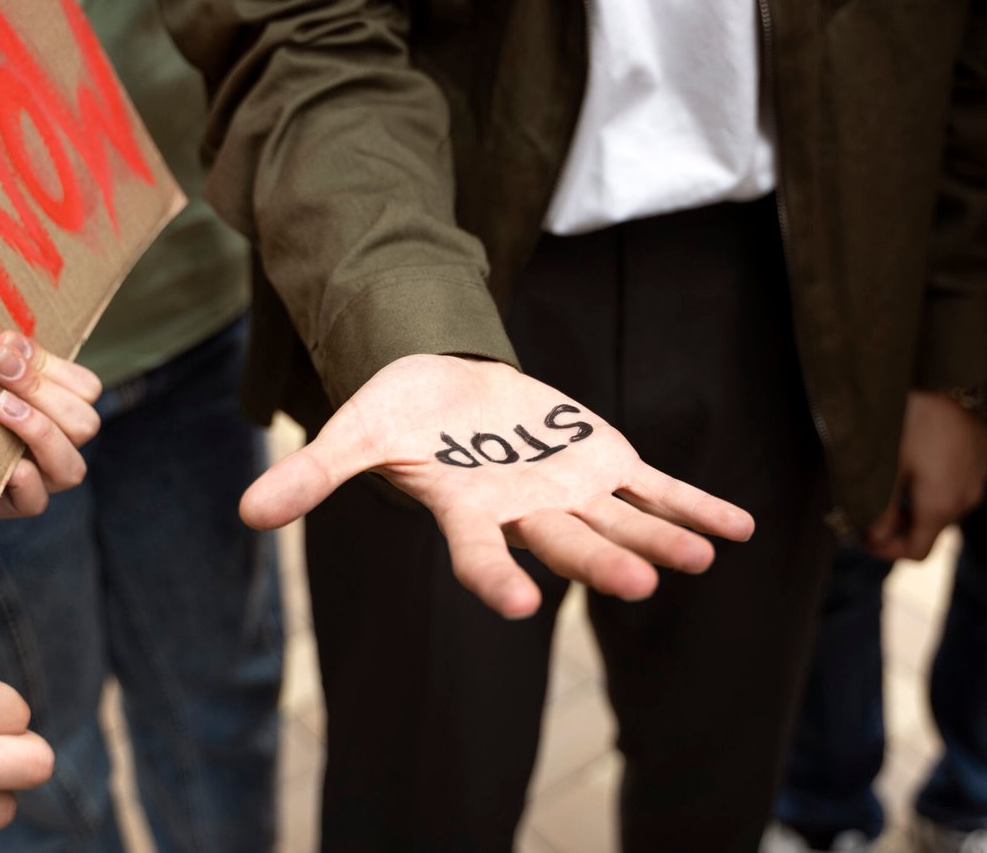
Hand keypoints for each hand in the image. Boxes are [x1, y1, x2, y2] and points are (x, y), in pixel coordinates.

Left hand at [0, 332, 101, 517]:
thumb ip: (5, 362)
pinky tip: (5, 464)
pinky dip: (25, 480)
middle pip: (85, 423)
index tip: (5, 345)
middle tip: (0, 368)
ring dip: (39, 431)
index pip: (85, 388)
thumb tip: (6, 340)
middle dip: (41, 391)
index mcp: (63, 410)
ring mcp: (47, 481)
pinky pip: (37, 500)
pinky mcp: (21, 506)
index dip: (50, 365)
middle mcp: (64, 446)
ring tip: (0, 407)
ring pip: (72, 466)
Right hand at [240, 354, 754, 617]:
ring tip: (703, 556)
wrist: (447, 382)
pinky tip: (740, 530)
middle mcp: (526, 512)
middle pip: (567, 543)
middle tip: (640, 587)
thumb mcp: (354, 436)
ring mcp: (571, 491)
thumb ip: (313, 477)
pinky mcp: (604, 464)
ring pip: (622, 519)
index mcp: (468, 510)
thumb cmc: (399, 415)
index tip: (519, 605)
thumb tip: (245, 515)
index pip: (479, 552)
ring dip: (662, 538)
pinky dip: (696, 506)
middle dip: (603, 564)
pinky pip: (657, 489)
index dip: (496, 576)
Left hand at [869, 390, 986, 561]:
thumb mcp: (887, 465)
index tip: (864, 537)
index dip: (886, 551)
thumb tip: (874, 535)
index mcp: (941, 506)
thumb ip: (879, 508)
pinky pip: (959, 483)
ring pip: (945, 506)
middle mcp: (967, 499)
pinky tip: (919, 458)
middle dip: (900, 526)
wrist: (950, 375)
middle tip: (871, 507)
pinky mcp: (983, 458)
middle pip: (930, 530)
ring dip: (919, 504)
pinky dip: (937, 484)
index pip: (916, 552)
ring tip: (894, 480)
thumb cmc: (912, 418)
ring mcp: (979, 478)